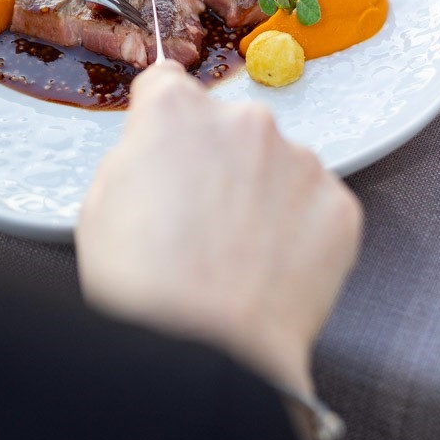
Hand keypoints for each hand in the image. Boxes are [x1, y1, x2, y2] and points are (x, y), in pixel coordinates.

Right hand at [77, 62, 361, 398]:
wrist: (205, 355)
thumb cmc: (143, 288)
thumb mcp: (101, 204)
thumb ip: (136, 157)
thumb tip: (155, 153)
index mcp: (175, 110)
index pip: (169, 84)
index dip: (163, 121)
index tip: (167, 148)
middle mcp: (243, 119)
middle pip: (229, 126)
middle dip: (217, 160)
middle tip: (201, 220)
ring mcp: (298, 160)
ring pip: (277, 163)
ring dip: (262, 193)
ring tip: (237, 254)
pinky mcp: (338, 205)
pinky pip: (314, 203)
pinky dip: (298, 229)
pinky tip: (270, 268)